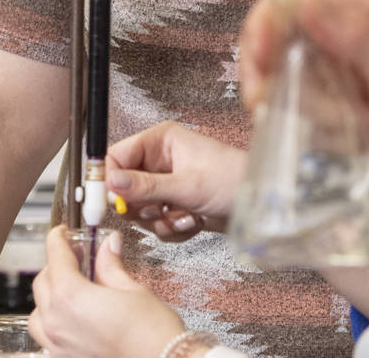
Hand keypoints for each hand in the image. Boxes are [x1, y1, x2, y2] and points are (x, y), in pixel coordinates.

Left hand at [29, 226, 184, 357]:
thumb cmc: (150, 332)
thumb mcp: (131, 289)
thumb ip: (110, 266)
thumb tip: (108, 245)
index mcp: (71, 296)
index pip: (55, 257)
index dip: (58, 239)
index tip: (62, 233)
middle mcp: (57, 321)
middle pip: (43, 282)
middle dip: (57, 264)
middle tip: (77, 256)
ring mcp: (57, 343)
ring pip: (39, 310)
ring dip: (50, 294)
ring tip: (72, 288)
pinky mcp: (64, 357)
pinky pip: (46, 335)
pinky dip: (52, 320)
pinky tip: (72, 316)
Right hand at [109, 122, 245, 241]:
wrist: (260, 206)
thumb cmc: (234, 181)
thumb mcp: (187, 185)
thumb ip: (145, 186)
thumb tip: (111, 183)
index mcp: (160, 141)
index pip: (116, 156)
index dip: (108, 180)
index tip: (108, 202)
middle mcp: (160, 160)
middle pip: (123, 188)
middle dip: (141, 207)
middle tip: (158, 210)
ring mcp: (166, 183)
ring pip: (139, 210)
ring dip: (160, 220)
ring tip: (184, 215)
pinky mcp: (174, 204)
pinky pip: (156, 223)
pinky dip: (172, 228)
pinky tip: (192, 221)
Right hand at [236, 0, 368, 204]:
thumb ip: (353, 37)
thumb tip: (300, 3)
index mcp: (361, 12)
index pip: (292, 2)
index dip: (265, 25)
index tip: (259, 58)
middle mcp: (345, 42)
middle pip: (278, 45)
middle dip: (267, 73)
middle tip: (266, 103)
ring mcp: (342, 84)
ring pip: (287, 87)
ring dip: (298, 109)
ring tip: (340, 128)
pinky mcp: (343, 123)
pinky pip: (304, 124)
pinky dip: (311, 134)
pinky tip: (348, 144)